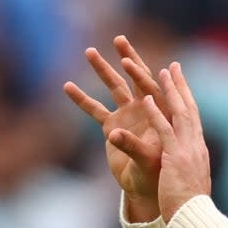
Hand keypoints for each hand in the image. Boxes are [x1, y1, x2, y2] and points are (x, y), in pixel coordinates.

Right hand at [64, 36, 166, 220]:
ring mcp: (127, 115)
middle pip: (136, 78)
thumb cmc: (155, 174)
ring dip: (103, 70)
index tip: (126, 61)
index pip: (151, 88)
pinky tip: (67, 86)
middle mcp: (144, 109)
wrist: (146, 188)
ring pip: (114, 87)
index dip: (139, 74)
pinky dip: (82, 99)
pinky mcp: (112, 126)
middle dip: (128, 58)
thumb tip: (114, 134)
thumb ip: (132, 145)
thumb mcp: (146, 160)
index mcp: (159, 113)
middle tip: (119, 39)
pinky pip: (95, 110)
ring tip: (90, 51)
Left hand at [130, 62, 211, 222]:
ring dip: (167, 91)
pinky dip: (156, 113)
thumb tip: (188, 168)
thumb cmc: (191, 208)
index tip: (180, 83)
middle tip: (172, 67)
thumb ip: (187, 170)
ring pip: (177, 113)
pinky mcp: (175, 158)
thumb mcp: (189, 183)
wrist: (195, 221)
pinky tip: (146, 98)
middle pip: (188, 109)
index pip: (192, 119)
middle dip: (180, 86)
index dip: (186, 99)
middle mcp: (195, 146)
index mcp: (197, 151)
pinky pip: (164, 131)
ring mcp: (187, 150)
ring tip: (158, 72)